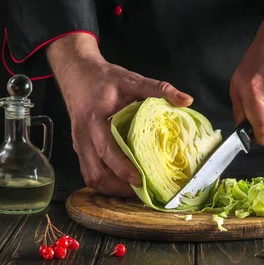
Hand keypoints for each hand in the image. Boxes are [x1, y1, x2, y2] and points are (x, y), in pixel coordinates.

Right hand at [47, 34, 192, 196]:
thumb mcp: (131, 79)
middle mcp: (82, 136)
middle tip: (143, 192)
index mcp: (93, 119)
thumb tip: (187, 100)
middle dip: (118, 187)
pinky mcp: (79, 148)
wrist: (76, 72)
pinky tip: (122, 183)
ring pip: (91, 176)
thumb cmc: (104, 77)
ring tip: (135, 191)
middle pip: (95, 172)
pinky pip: (89, 171)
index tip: (140, 179)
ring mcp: (78, 144)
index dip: (122, 168)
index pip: (106, 150)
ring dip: (111, 188)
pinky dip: (105, 181)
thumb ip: (159, 89)